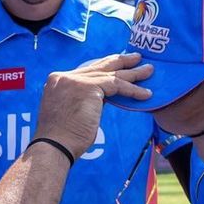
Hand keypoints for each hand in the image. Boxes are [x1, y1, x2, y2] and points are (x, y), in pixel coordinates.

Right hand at [35, 53, 151, 159]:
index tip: (119, 65)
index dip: (105, 67)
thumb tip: (102, 97)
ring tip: (148, 71)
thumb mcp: (70, 111)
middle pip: (99, 66)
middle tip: (136, 58)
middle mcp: (65, 76)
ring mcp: (75, 80)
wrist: (54, 146)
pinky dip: (132, 90)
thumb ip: (83, 99)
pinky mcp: (88, 87)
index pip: (87, 70)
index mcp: (58, 80)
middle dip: (120, 61)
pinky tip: (145, 94)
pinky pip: (117, 85)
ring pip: (110, 74)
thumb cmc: (63, 138)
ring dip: (132, 73)